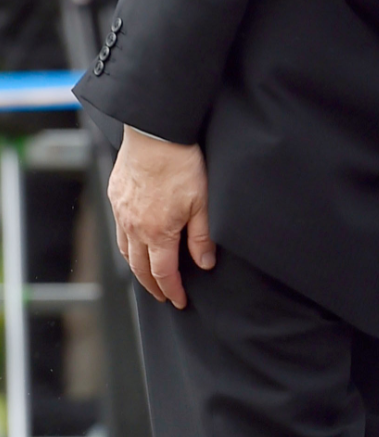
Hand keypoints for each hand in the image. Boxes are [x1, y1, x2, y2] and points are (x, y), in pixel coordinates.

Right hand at [107, 127, 213, 308]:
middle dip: (153, 286)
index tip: (180, 301)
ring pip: (125, 250)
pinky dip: (127, 243)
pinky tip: (135, 241)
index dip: (172, 290)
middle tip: (164, 296)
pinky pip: (118, 228)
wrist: (156, 135)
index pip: (163, 273)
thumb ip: (202, 236)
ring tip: (148, 274)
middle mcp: (134, 227)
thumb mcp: (202, 203)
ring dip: (137, 267)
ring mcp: (121, 212)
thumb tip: (204, 263)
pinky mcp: (116, 196)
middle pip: (139, 268)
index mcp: (157, 232)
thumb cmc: (182, 165)